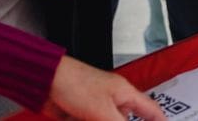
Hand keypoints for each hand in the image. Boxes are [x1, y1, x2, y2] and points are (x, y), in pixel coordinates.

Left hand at [44, 55, 163, 120]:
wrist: (46, 82)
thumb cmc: (75, 84)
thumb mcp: (102, 112)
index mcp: (126, 94)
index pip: (151, 111)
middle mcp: (114, 101)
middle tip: (103, 120)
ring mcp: (97, 108)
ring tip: (86, 116)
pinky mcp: (82, 114)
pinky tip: (76, 118)